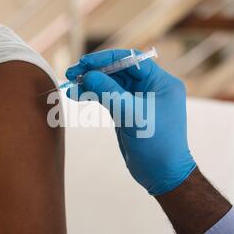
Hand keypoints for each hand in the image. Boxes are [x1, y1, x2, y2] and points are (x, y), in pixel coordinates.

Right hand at [66, 49, 196, 195]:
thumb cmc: (157, 144)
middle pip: (118, 71)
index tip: (85, 62)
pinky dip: (93, 96)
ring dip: (91, 84)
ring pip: (110, 84)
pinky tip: (77, 95)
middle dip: (95, 71)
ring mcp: (138, 100)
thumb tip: (88, 75)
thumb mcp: (133, 115)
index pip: (131, 60)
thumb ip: (110, 92)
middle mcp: (151, 87)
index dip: (106, 59)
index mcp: (161, 82)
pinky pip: (108, 98)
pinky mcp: (127, 112)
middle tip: (72, 73)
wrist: (162, 174)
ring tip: (71, 86)